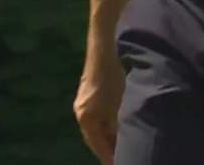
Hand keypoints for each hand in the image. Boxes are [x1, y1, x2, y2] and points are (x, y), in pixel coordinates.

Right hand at [73, 44, 124, 163]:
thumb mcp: (119, 105)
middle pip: (94, 139)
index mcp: (86, 119)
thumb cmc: (113, 78)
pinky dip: (106, 126)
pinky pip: (96, 119)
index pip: (99, 146)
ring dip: (107, 138)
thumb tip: (122, 143)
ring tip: (120, 147)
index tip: (119, 164)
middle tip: (120, 159)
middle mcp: (81, 114)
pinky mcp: (87, 97)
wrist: (104, 51)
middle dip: (107, 150)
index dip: (110, 158)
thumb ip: (118, 126)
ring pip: (95, 129)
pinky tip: (117, 127)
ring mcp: (82, 104)